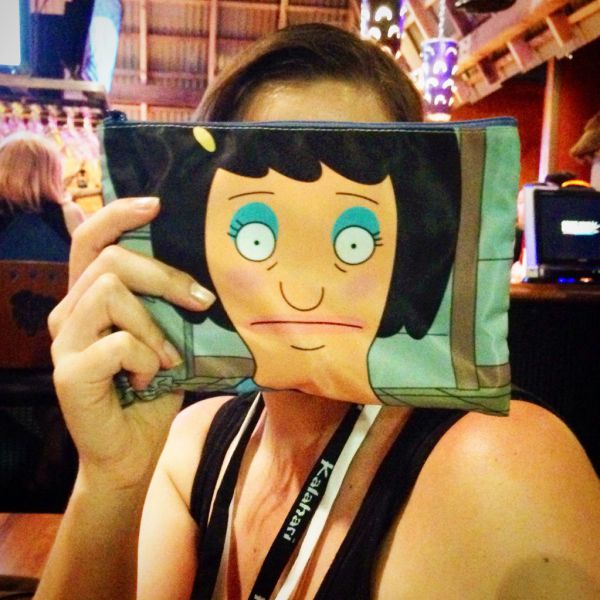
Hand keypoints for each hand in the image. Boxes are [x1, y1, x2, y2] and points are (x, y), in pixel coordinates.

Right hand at [49, 197, 215, 488]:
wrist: (132, 449)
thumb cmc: (152, 388)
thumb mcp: (164, 334)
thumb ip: (160, 299)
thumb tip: (183, 258)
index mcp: (89, 298)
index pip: (91, 240)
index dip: (119, 215)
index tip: (157, 205)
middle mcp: (67, 313)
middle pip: (111, 262)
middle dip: (165, 277)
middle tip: (201, 302)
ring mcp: (63, 341)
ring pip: (112, 294)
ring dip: (155, 327)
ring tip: (166, 358)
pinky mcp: (69, 372)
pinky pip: (118, 343)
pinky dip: (146, 359)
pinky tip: (148, 379)